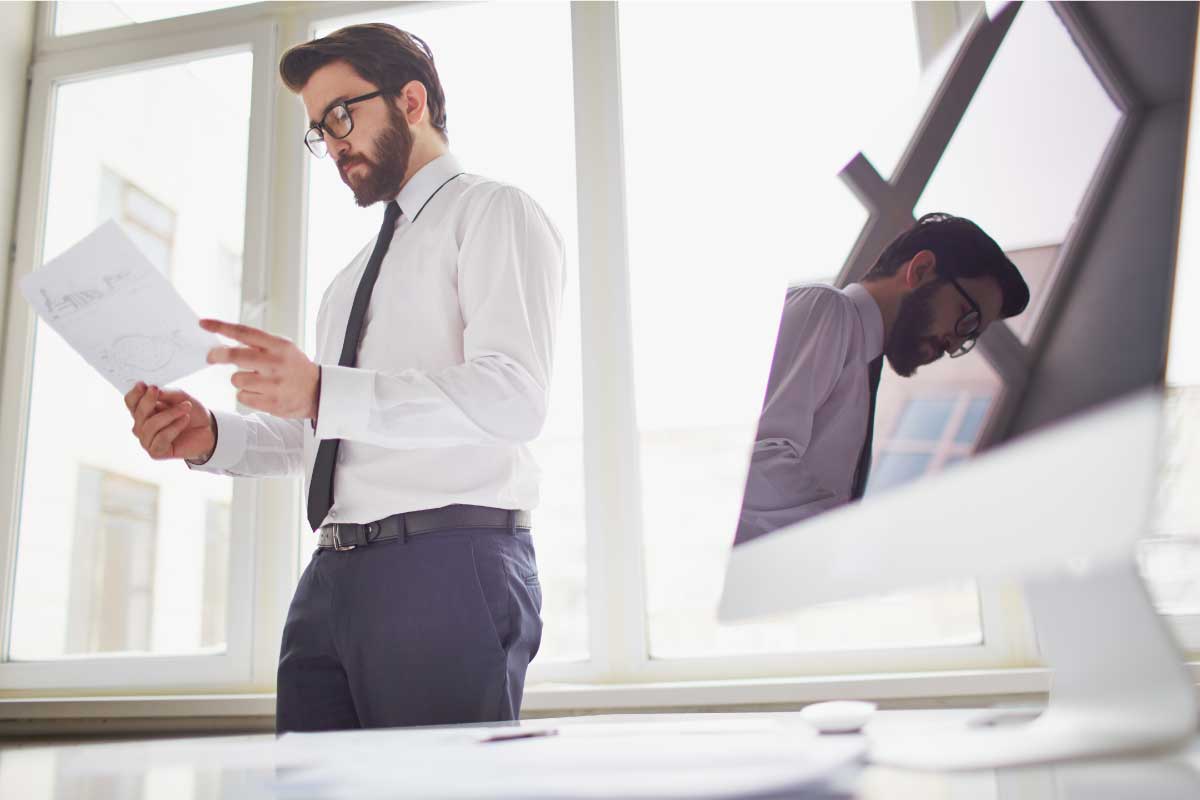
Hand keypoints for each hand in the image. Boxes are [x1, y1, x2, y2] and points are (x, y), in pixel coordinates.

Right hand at [124, 382, 215, 460]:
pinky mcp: (156, 452)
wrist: (208, 430)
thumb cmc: (192, 413)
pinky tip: (185, 420)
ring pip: (150, 426)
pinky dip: (175, 427)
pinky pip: (161, 438)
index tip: (145, 386)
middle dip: (150, 401)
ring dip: (170, 414)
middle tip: (161, 393)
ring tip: (186, 408)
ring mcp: (147, 440)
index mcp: (144, 411)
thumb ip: (166, 393)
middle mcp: (141, 426)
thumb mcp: (181, 397)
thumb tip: (151, 390)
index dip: (136, 394)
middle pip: (138, 413)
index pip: (131, 402)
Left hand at [201, 318, 319, 419]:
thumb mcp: (283, 348)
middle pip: (236, 356)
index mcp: (278, 346)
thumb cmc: (294, 368)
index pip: (245, 332)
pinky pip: (242, 397)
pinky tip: (259, 393)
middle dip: (218, 355)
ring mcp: (274, 384)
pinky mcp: (272, 403)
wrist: (318, 392)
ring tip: (254, 381)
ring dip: (239, 380)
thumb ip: (258, 344)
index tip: (203, 323)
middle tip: (211, 358)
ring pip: (237, 379)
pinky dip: (246, 395)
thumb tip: (224, 343)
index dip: (221, 327)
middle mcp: (276, 363)